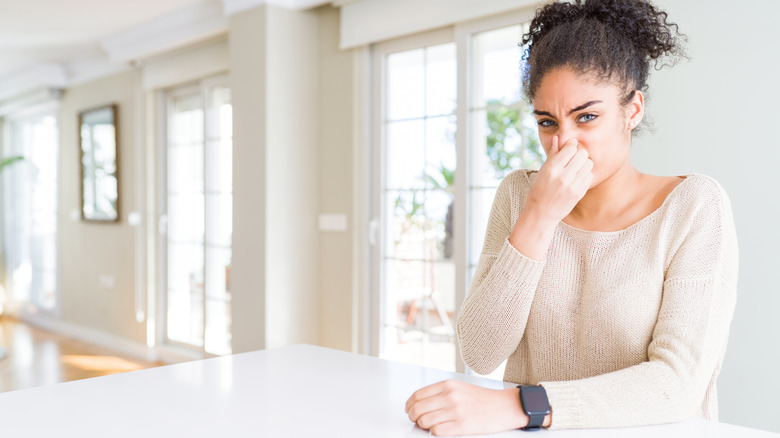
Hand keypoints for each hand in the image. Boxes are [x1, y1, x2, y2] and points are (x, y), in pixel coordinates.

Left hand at [405, 380, 527, 435]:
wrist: (505, 406)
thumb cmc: (483, 399)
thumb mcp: (460, 388)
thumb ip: (441, 393)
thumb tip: (421, 403)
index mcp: (448, 385)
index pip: (418, 395)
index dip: (410, 405)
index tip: (409, 410)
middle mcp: (450, 396)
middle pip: (418, 409)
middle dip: (413, 417)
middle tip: (416, 420)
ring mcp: (456, 411)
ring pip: (424, 421)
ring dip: (423, 426)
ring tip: (429, 426)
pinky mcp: (462, 425)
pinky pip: (437, 431)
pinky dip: (434, 432)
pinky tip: (439, 430)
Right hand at [508, 136, 592, 259]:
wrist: (541, 213)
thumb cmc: (539, 190)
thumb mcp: (542, 171)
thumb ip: (552, 154)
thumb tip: (557, 138)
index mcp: (552, 168)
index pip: (570, 148)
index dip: (570, 145)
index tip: (569, 147)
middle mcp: (564, 176)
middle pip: (582, 154)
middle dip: (578, 153)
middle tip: (573, 157)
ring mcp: (573, 185)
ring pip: (588, 163)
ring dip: (583, 163)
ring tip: (575, 167)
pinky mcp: (580, 192)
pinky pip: (589, 175)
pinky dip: (584, 173)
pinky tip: (576, 177)